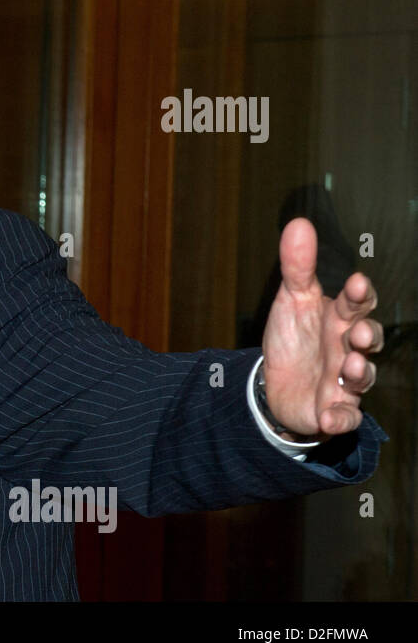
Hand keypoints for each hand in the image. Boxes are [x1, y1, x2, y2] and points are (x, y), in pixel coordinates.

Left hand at [262, 217, 382, 438]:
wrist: (275, 383)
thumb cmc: (293, 337)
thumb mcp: (290, 299)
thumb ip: (297, 266)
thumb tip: (299, 224)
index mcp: (339, 319)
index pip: (357, 304)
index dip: (360, 296)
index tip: (358, 284)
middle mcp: (348, 349)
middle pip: (367, 341)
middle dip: (366, 336)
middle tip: (356, 331)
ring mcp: (343, 381)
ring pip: (361, 378)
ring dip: (359, 373)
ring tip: (350, 367)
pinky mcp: (333, 410)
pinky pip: (345, 418)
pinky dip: (341, 419)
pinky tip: (331, 417)